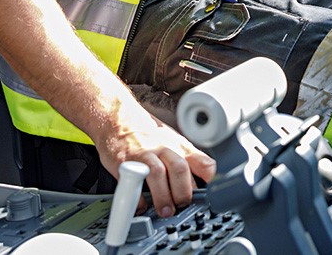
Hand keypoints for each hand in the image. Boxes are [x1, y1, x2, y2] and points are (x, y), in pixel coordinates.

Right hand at [97, 113, 215, 217]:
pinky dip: (136, 198)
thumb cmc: (150, 135)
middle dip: (183, 191)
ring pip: (157, 174)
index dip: (210, 178)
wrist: (119, 120)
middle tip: (183, 206)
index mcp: (181, 148)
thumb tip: (206, 183)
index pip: (203, 162)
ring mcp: (144, 156)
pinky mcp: (124, 163)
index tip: (212, 194)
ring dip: (163, 196)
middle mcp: (164, 150)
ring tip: (165, 211)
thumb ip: (190, 161)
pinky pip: (131, 182)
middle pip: (180, 169)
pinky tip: (141, 205)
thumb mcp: (176, 143)